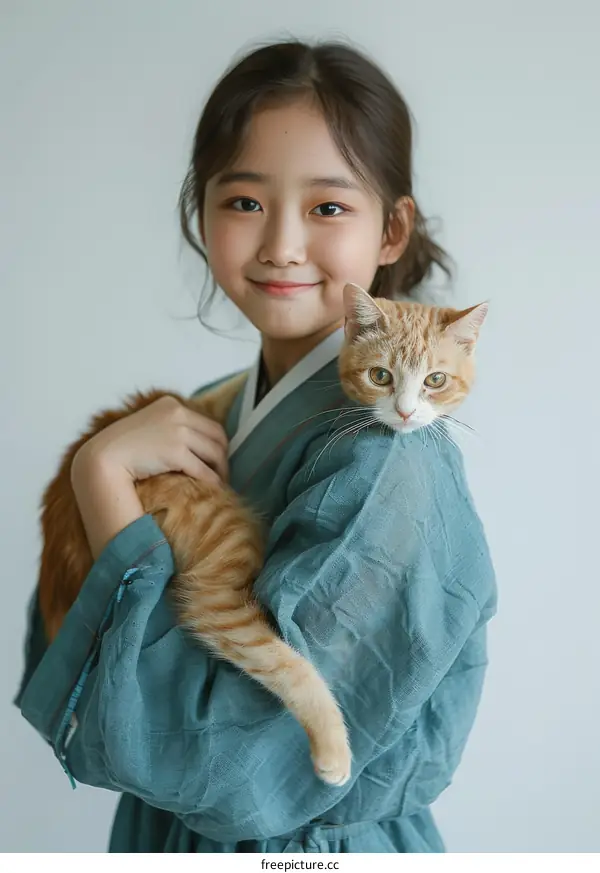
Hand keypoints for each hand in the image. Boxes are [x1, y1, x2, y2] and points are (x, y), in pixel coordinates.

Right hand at [74, 396, 228, 486]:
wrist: (102, 458)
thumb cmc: (121, 448)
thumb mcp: (147, 427)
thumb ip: (168, 428)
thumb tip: (191, 446)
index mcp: (171, 405)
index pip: (208, 423)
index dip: (218, 443)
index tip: (218, 459)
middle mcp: (177, 414)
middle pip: (217, 437)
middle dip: (223, 457)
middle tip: (223, 474)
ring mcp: (177, 432)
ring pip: (214, 454)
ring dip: (221, 471)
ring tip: (221, 483)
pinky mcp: (176, 452)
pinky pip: (204, 470)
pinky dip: (213, 482)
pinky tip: (214, 490)